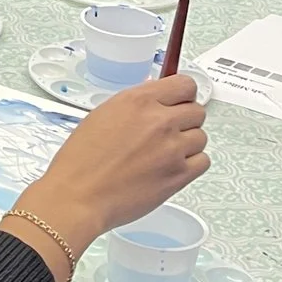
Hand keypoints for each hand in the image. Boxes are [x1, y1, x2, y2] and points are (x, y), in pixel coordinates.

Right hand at [15, 74, 209, 261]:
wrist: (78, 196)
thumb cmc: (82, 160)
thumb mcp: (103, 115)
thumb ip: (135, 104)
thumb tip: (155, 98)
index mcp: (139, 101)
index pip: (185, 85)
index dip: (182, 94)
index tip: (178, 102)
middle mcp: (160, 121)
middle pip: (197, 111)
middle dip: (184, 119)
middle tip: (168, 131)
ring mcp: (173, 149)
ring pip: (201, 136)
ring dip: (187, 143)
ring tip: (164, 153)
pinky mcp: (179, 175)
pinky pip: (203, 161)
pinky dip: (192, 164)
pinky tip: (172, 167)